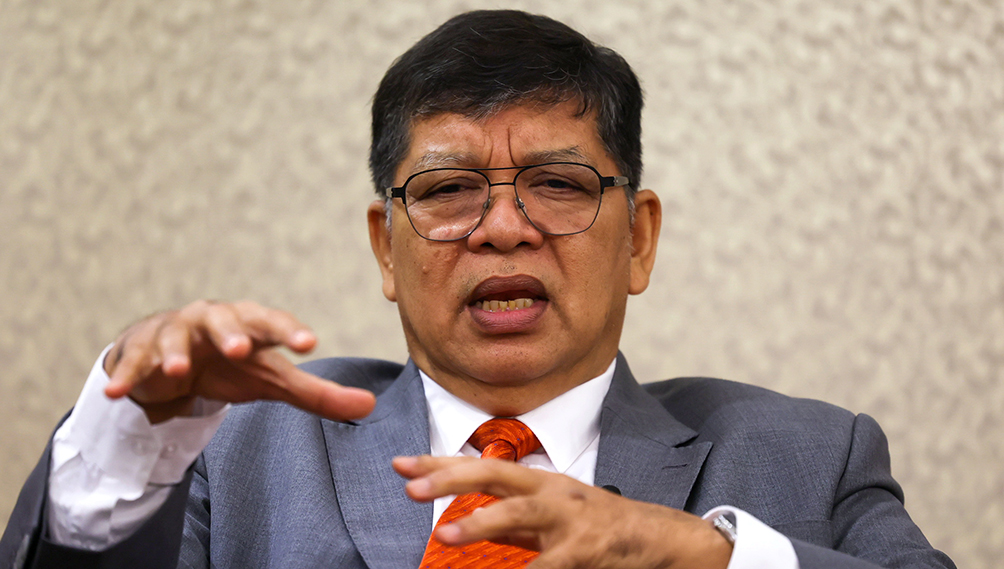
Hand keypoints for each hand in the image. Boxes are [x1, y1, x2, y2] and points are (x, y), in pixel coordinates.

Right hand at [102, 300, 375, 422]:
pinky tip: (114, 392)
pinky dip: (126, 374)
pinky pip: (133, 361)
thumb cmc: (233, 364)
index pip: (273, 324)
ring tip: (177, 369)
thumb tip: (369, 406)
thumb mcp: (273, 380)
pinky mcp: (141, 350)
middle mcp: (213, 320)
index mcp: (250, 324)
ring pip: (176, 334)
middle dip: (231, 331)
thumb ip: (317, 393)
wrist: (174, 359)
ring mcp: (175, 331)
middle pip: (224, 319)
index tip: (309, 343)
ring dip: (176, 351)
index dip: (289, 331)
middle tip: (241, 347)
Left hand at [394, 456, 732, 568]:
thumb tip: (457, 519)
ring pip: (517, 514)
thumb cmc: (595, 526)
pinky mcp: (585, 550)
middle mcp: (548, 491)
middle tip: (410, 489)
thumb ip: (508, 518)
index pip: (479, 467)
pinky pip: (548, 565)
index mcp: (537, 481)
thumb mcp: (548, 515)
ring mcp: (567, 519)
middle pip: (493, 475)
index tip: (400, 464)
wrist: (656, 538)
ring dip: (478, 523)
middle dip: (449, 479)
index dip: (439, 464)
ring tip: (443, 533)